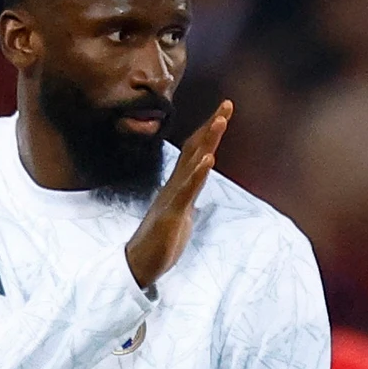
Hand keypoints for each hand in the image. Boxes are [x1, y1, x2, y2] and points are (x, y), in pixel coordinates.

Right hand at [126, 100, 230, 289]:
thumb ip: (188, 200)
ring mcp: (173, 198)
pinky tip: (209, 159)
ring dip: (207, 141)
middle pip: (195, 149)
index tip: (224, 112)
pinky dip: (198, 173)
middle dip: (212, 126)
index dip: (209, 132)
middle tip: (228, 104)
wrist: (139, 264)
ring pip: (192, 164)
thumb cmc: (160, 241)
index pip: (195, 153)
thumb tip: (196, 192)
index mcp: (178, 186)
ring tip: (220, 121)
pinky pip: (186, 190)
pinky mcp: (172, 213)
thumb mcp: (181, 216)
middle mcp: (175, 185)